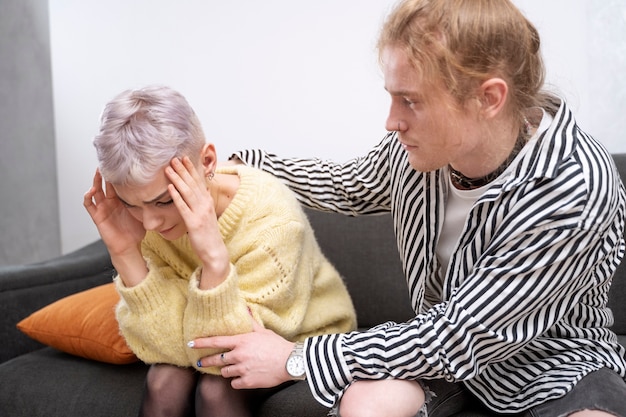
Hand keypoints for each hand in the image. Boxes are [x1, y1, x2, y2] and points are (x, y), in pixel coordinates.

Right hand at [83, 169, 144, 255]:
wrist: (129, 246)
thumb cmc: (135, 231)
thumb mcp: (144, 213)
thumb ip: (148, 202)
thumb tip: (161, 190)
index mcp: (121, 201)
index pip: (117, 184)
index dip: (118, 175)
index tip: (122, 163)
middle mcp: (110, 203)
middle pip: (105, 184)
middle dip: (106, 173)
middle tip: (108, 161)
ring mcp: (103, 208)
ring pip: (96, 191)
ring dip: (95, 181)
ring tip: (98, 171)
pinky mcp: (97, 216)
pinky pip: (89, 205)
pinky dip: (88, 196)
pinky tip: (91, 190)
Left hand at [166, 157, 229, 288]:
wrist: (215, 251)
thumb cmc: (208, 234)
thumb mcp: (207, 215)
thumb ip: (203, 202)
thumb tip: (202, 190)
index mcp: (207, 201)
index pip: (199, 181)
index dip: (191, 169)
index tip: (184, 158)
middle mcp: (205, 204)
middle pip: (193, 183)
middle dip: (183, 169)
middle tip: (173, 158)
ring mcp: (200, 213)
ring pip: (187, 192)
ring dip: (178, 179)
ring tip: (169, 169)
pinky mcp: (193, 223)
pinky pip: (183, 207)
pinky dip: (176, 196)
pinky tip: (169, 188)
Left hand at [190, 319, 293, 388]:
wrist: (290, 362)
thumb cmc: (277, 345)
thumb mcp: (263, 331)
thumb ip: (251, 322)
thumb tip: (245, 309)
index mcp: (241, 341)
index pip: (216, 342)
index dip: (202, 343)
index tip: (191, 344)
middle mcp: (239, 355)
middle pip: (215, 360)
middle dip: (207, 361)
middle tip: (201, 362)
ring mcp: (242, 369)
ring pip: (225, 372)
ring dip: (227, 370)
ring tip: (233, 367)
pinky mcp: (247, 381)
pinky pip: (234, 383)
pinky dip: (237, 380)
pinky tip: (242, 376)